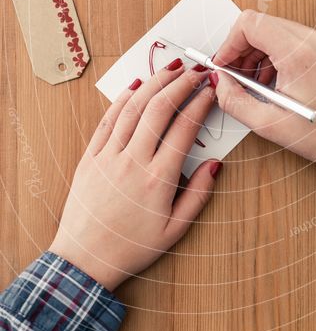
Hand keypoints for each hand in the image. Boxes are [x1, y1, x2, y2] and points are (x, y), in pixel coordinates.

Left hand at [49, 61, 221, 291]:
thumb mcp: (174, 231)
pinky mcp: (90, 158)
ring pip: (133, 108)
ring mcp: (108, 157)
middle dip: (181, 84)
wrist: (85, 260)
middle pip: (159, 109)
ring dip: (154, 84)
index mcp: (158, 179)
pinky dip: (123, 99)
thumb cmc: (132, 248)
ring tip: (172, 70)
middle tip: (196, 72)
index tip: (211, 91)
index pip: (185, 128)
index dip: (201, 104)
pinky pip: (107, 120)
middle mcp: (133, 162)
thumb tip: (214, 164)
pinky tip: (137, 86)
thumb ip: (198, 195)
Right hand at [212, 11, 315, 181]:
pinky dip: (276, 54)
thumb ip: (234, 100)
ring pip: (277, 29)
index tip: (223, 64)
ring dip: (258, 51)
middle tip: (234, 76)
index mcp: (300, 54)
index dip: (229, 43)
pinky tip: (274, 81)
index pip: (250, 23)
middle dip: (241, 47)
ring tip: (255, 83)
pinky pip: (294, 39)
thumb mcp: (268, 125)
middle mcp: (315, 41)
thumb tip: (219, 81)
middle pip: (262, 23)